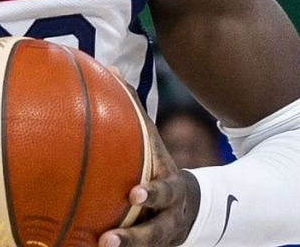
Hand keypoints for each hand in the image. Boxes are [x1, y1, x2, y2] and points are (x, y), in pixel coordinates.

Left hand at [99, 95, 200, 246]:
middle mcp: (168, 218)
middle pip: (155, 232)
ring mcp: (159, 237)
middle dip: (135, 237)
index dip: (154, 193)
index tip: (134, 193)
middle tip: (108, 239)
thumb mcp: (152, 139)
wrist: (191, 209)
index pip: (167, 191)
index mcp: (172, 188)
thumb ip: (133, 107)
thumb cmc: (158, 163)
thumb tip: (108, 68)